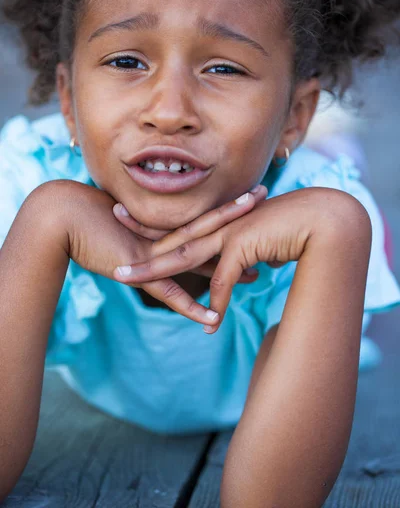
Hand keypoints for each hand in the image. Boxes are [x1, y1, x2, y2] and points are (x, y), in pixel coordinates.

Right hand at [53, 180, 266, 326]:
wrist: (63, 217)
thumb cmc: (90, 217)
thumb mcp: (124, 221)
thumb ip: (144, 223)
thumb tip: (155, 225)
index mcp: (163, 223)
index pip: (203, 217)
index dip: (229, 211)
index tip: (254, 202)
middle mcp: (164, 235)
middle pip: (210, 225)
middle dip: (240, 216)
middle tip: (267, 203)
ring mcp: (155, 252)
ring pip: (199, 254)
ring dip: (229, 262)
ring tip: (262, 272)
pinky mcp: (139, 269)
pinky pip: (170, 293)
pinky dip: (191, 307)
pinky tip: (213, 318)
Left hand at [113, 188, 357, 332]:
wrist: (321, 220)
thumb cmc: (293, 229)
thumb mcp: (262, 244)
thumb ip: (247, 256)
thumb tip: (247, 268)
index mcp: (220, 223)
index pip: (179, 227)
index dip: (152, 227)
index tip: (127, 223)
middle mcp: (219, 227)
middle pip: (169, 238)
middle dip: (136, 241)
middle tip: (107, 239)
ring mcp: (228, 235)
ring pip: (181, 256)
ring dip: (152, 270)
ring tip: (124, 280)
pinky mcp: (243, 247)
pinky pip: (223, 280)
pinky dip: (216, 304)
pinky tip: (208, 323)